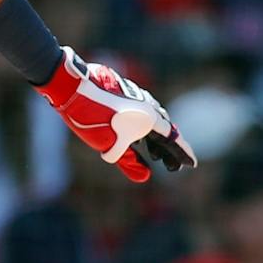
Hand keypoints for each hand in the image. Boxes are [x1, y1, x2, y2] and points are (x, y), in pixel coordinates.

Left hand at [38, 47, 196, 182]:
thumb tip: (144, 177)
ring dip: (155, 140)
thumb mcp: (109, 143)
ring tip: (156, 156)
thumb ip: (127, 160)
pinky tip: (136, 137)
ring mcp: (136, 98)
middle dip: (168, 150)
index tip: (191, 164)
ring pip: (152, 122)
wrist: (72, 86)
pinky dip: (142, 129)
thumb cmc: (91, 116)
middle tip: (171, 166)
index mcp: (149, 118)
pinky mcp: (124, 95)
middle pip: (164, 131)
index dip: (182, 152)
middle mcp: (147, 106)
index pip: (172, 138)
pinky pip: (140, 114)